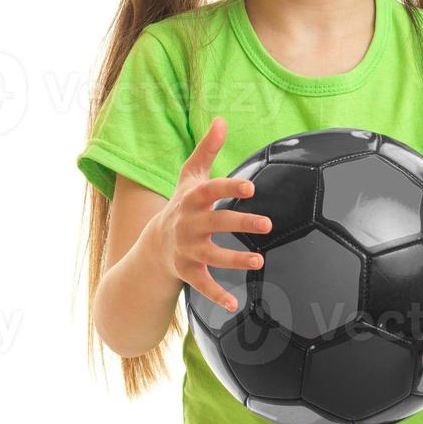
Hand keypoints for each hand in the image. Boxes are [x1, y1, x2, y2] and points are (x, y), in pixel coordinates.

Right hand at [145, 115, 272, 312]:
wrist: (153, 244)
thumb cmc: (182, 205)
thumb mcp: (190, 176)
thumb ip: (207, 149)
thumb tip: (221, 119)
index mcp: (192, 200)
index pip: (211, 191)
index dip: (229, 187)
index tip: (251, 186)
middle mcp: (189, 224)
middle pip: (216, 223)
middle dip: (240, 223)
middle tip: (268, 224)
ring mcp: (187, 250)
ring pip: (212, 256)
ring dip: (234, 260)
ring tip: (259, 261)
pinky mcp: (187, 271)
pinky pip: (202, 285)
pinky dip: (216, 295)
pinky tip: (234, 304)